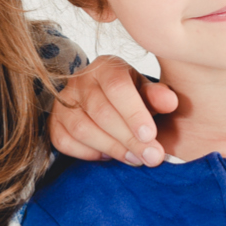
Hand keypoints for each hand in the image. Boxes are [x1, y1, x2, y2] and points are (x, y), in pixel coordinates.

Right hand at [48, 54, 178, 165]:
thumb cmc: (131, 98)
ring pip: (82, 129)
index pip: (117, 88)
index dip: (134, 114)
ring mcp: (63, 102)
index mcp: (106, 67)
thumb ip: (158, 96)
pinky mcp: (54, 123)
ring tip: (134, 159)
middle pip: (101, 112)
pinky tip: (107, 156)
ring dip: (111, 148)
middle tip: (150, 157)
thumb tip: (170, 102)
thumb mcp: (147, 92)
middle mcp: (80, 80)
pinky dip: (87, 153)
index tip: (151, 136)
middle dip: (128, 139)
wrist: (106, 103)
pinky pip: (65, 142)